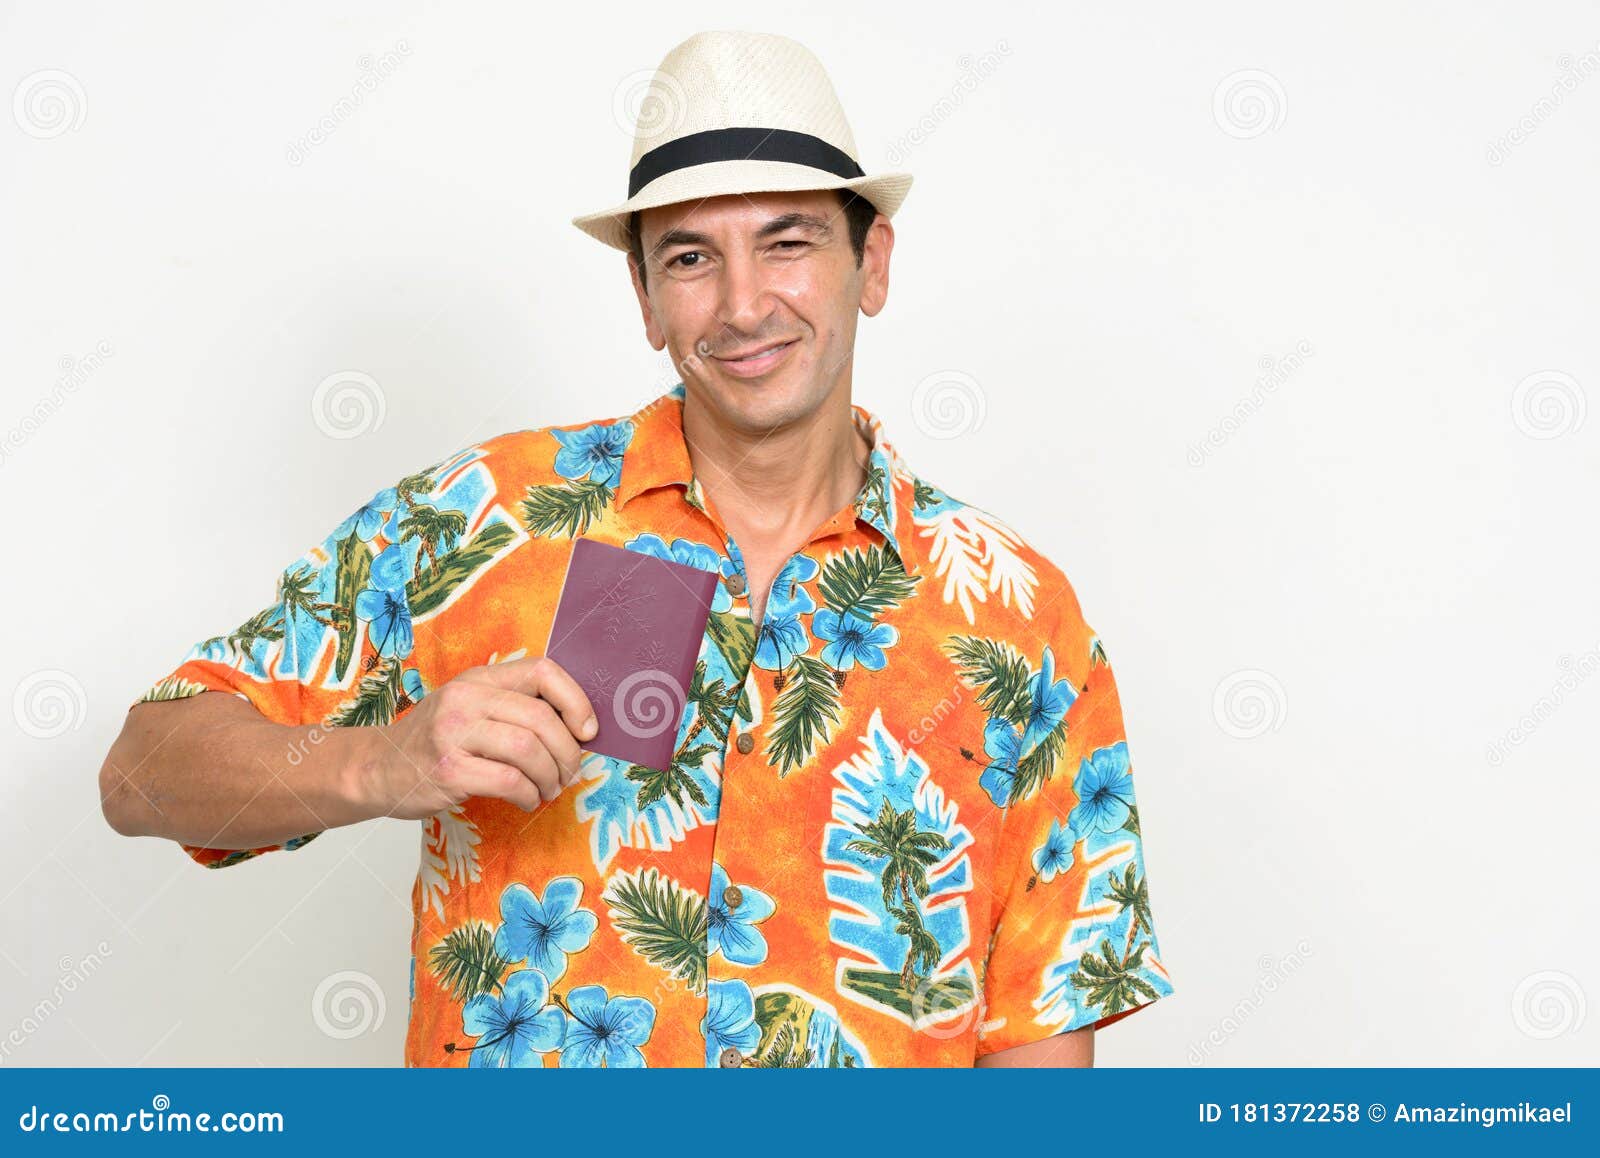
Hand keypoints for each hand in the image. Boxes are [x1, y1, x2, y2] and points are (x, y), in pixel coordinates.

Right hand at [364, 656, 597, 819]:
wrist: (376, 768)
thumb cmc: (435, 740)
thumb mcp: (469, 706)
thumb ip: (513, 706)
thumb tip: (578, 727)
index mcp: (479, 678)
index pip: (543, 671)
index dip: (576, 700)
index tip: (587, 730)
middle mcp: (466, 699)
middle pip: (542, 718)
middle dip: (567, 752)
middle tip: (569, 773)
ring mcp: (454, 734)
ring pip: (529, 751)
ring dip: (550, 777)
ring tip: (548, 789)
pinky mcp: (448, 771)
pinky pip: (509, 782)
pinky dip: (528, 796)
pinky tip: (526, 800)